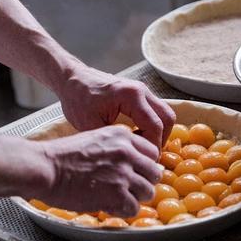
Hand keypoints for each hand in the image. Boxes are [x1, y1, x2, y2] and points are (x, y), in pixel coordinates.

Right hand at [27, 126, 161, 216]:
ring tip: (119, 199)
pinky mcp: (116, 194)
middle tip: (129, 188)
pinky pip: (134, 208)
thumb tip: (132, 163)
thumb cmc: (63, 155)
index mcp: (123, 137)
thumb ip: (117, 148)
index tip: (135, 172)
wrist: (46, 168)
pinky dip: (124, 210)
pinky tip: (111, 207)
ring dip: (135, 198)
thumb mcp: (96, 138)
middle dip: (143, 182)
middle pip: (154, 172)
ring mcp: (124, 173)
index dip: (144, 165)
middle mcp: (128, 153)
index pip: (152, 152)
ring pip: (148, 191)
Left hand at [57, 65, 174, 148]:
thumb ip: (114, 141)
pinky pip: (155, 111)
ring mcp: (142, 90)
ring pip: (164, 113)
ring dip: (158, 132)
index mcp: (132, 96)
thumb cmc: (78, 100)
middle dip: (161, 139)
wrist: (73, 80)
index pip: (155, 126)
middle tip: (147, 154)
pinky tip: (136, 136)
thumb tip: (130, 157)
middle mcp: (142, 90)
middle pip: (168, 118)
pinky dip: (152, 124)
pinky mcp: (139, 93)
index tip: (143, 160)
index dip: (153, 147)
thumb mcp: (91, 126)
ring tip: (141, 146)